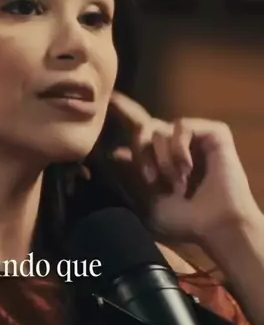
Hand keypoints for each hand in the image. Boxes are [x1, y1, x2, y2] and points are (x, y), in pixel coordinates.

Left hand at [109, 91, 260, 246]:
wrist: (214, 226)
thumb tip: (115, 152)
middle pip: (142, 125)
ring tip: (176, 182)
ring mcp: (195, 137)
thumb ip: (130, 176)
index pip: (137, 128)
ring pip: (158, 128)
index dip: (123, 110)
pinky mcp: (213, 132)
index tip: (110, 99)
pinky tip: (187, 169)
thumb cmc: (183, 222)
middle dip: (140, 151)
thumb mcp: (146, 202)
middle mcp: (175, 144)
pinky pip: (181, 126)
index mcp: (159, 158)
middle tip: (150, 178)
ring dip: (162, 159)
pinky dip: (179, 148)